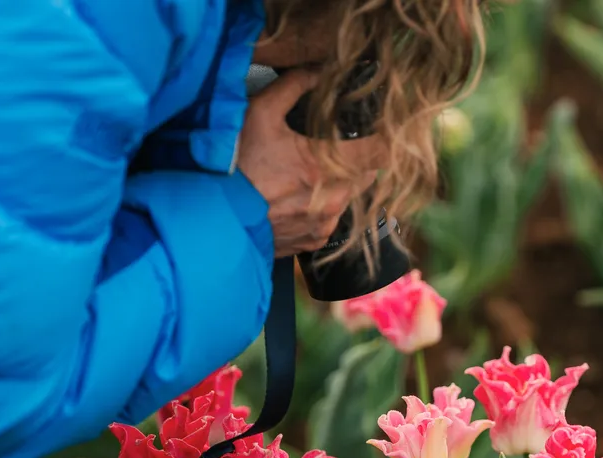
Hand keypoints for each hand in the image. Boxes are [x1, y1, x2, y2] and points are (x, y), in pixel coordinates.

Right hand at [237, 70, 382, 256]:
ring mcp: (324, 224)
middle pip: (368, 174)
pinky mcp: (314, 242)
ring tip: (314, 172)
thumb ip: (293, 86)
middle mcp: (332, 199)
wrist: (215, 217)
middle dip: (359, 159)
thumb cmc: (236, 165)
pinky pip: (333, 220)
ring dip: (341, 183)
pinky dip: (325, 206)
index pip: (380, 152)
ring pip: (351, 197)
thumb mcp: (259, 113)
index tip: (383, 130)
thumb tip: (318, 71)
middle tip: (339, 145)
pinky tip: (302, 196)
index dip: (387, 138)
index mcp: (326, 166)